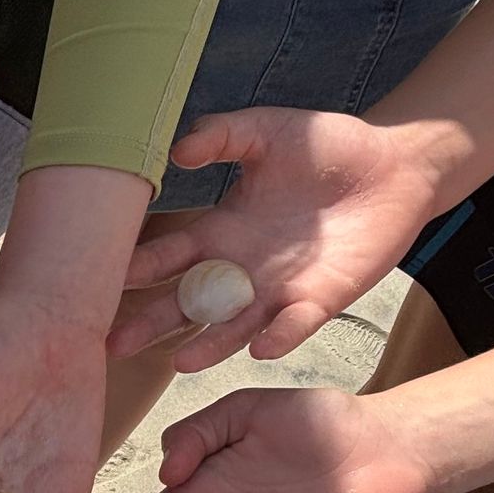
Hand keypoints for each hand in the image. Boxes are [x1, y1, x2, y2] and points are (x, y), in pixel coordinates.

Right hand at [111, 108, 451, 368]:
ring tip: (181, 361)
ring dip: (209, 345)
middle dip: (153, 323)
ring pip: (234, 326)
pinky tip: (258, 347)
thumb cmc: (327, 146)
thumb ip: (221, 136)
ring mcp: (278, 289)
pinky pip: (295, 324)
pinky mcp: (320, 299)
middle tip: (114, 344)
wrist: (393, 165)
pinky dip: (278, 336)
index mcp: (221, 231)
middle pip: (188, 303)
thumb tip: (176, 150)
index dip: (137, 269)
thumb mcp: (265, 131)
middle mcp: (241, 269)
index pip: (169, 256)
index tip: (100, 282)